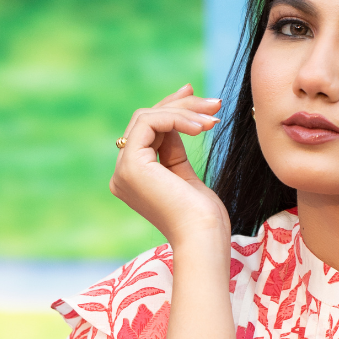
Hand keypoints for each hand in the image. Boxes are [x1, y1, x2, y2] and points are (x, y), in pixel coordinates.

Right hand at [109, 85, 229, 247]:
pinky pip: (149, 122)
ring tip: (214, 119)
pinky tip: (201, 127)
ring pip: (147, 117)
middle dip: (182, 106)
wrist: (204, 238)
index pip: (147, 131)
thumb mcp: (186, 175)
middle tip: (215, 103)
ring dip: (185, 112)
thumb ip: (173, 148)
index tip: (200, 100)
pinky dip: (177, 118)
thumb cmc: (203, 217)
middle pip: (146, 120)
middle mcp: (122, 173)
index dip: (172, 109)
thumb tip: (177, 114)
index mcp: (133, 178)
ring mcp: (123, 170)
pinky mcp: (131, 166)